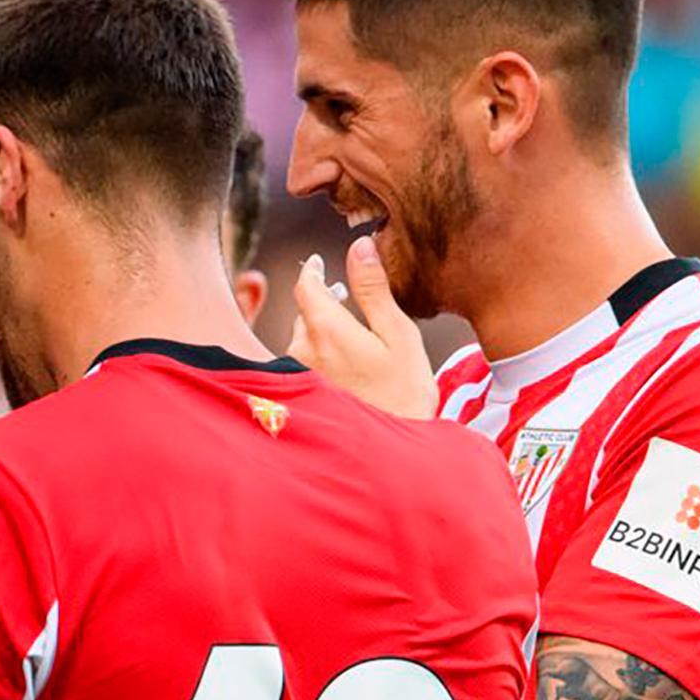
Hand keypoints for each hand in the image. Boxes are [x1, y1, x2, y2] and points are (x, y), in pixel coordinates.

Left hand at [288, 236, 436, 419]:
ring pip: (305, 337)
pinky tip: (350, 374)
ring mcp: (297, 373)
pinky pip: (306, 361)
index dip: (313, 270)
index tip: (319, 263)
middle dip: (327, 307)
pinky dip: (323, 357)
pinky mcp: (299, 393)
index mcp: (324, 330)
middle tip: (358, 316)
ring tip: (360, 353)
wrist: (388, 453)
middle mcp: (301, 349)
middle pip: (306, 312)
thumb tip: (360, 246)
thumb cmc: (402, 393)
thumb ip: (374, 289)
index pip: (305, 284)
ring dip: (325, 334)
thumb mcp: (397, 335)